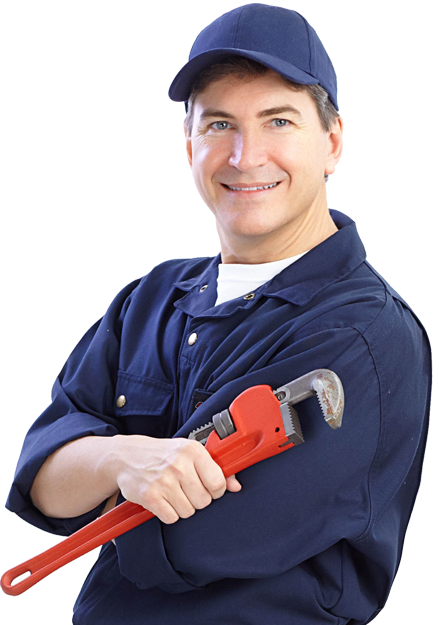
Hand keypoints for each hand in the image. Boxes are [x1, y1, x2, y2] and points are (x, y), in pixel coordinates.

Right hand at [106, 435, 240, 524]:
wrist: (128, 455)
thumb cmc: (163, 454)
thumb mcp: (190, 453)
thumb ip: (215, 469)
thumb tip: (235, 486)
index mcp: (193, 451)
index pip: (218, 483)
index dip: (215, 490)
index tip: (207, 487)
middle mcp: (179, 465)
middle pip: (204, 501)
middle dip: (197, 499)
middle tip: (186, 489)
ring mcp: (163, 481)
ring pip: (188, 511)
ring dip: (183, 507)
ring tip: (173, 493)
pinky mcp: (149, 496)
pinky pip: (172, 518)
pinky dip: (169, 513)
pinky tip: (163, 500)